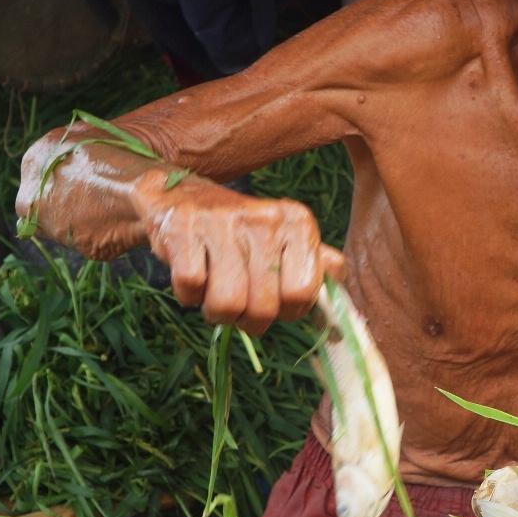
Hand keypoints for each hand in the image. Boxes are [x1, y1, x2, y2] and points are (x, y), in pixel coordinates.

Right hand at [133, 172, 344, 335]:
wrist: (178, 196)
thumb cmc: (240, 232)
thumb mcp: (285, 242)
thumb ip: (316, 269)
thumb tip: (339, 311)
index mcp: (297, 222)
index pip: (302, 293)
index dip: (287, 312)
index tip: (275, 304)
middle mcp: (265, 217)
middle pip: (264, 307)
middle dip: (248, 319)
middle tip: (240, 304)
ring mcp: (223, 220)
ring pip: (227, 303)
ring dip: (217, 313)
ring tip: (215, 295)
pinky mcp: (183, 227)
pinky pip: (190, 286)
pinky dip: (188, 295)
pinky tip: (193, 277)